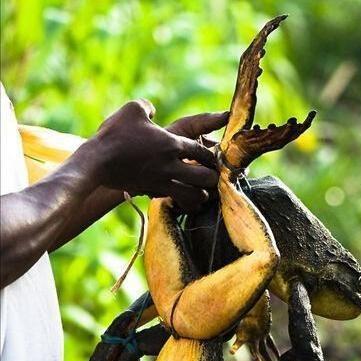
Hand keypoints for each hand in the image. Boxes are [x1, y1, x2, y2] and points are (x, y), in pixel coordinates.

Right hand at [92, 99, 227, 210]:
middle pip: (205, 177)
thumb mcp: (132, 109)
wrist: (97, 161)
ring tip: (200, 190)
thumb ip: (148, 107)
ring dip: (200, 193)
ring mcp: (162, 181)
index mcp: (172, 143)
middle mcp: (171, 165)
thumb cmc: (115, 133)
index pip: (202, 151)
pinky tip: (183, 199)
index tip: (213, 157)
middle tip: (211, 176)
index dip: (211, 155)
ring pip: (194, 195)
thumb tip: (153, 111)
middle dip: (212, 177)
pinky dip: (184, 202)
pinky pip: (176, 201)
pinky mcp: (151, 191)